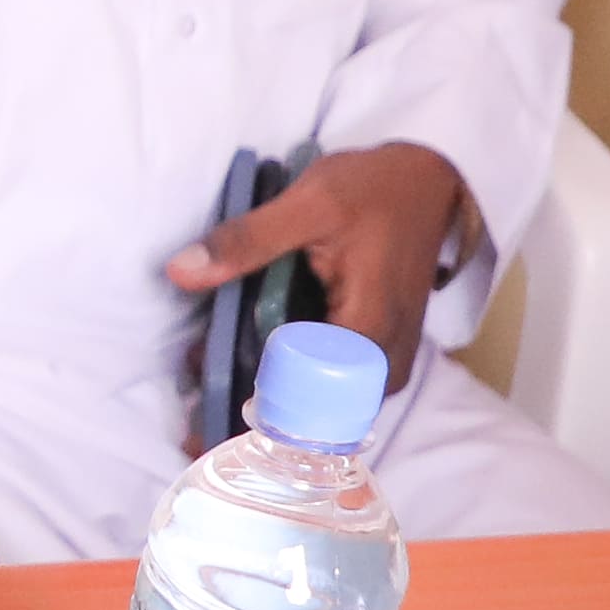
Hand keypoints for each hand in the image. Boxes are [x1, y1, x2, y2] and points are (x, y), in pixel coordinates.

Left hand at [163, 142, 472, 392]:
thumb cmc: (376, 190)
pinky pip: (325, 382)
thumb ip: (247, 240)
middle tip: (190, 410)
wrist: (429, 182)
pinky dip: (282, 373)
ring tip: (205, 385)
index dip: (246, 415)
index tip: (195, 427)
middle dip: (245, 409)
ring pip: (314, 403)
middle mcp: (382, 367)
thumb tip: (180, 271)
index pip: (300, 404)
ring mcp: (381, 367)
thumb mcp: (309, 204)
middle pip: (307, 413)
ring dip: (259, 394)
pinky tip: (239, 360)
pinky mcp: (375, 357)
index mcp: (368, 337)